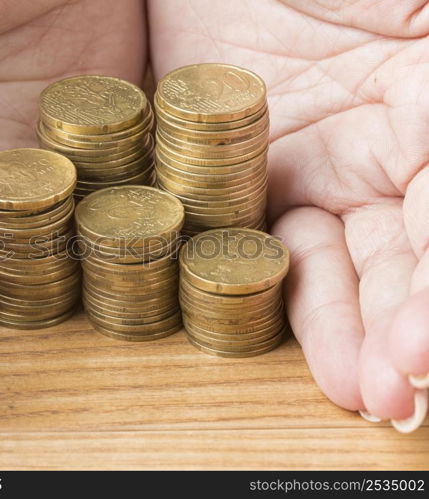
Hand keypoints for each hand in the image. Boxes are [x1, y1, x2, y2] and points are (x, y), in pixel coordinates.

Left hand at [149, 0, 428, 427]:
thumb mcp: (412, 2)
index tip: (426, 347)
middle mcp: (387, 154)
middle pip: (407, 256)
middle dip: (406, 324)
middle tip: (398, 392)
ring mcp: (318, 173)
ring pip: (344, 268)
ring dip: (356, 333)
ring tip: (363, 394)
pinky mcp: (251, 185)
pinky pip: (269, 249)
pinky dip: (289, 299)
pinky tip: (312, 354)